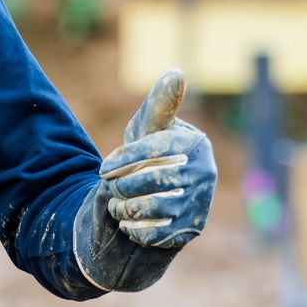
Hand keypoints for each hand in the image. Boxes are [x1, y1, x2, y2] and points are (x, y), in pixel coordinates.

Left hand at [98, 69, 215, 249]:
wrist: (162, 195)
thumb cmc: (152, 154)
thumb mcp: (152, 128)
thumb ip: (159, 104)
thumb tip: (176, 73)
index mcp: (195, 144)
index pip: (154, 149)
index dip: (123, 160)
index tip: (102, 170)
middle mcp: (204, 173)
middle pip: (151, 180)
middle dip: (122, 186)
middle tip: (111, 189)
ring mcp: (199, 202)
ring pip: (151, 207)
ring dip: (124, 208)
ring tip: (116, 205)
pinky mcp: (191, 229)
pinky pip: (155, 233)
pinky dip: (134, 229)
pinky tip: (128, 222)